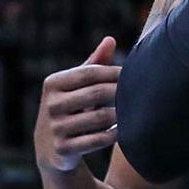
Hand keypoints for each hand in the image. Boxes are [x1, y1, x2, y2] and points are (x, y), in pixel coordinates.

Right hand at [35, 38, 120, 173]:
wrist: (51, 149)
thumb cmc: (71, 108)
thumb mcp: (76, 86)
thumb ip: (93, 64)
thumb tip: (110, 39)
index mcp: (53, 83)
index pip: (89, 73)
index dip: (114, 72)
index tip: (132, 74)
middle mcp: (50, 105)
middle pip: (97, 93)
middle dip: (120, 92)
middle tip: (138, 93)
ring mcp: (55, 128)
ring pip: (100, 118)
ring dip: (120, 114)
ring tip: (132, 111)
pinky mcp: (63, 149)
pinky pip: (98, 140)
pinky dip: (114, 135)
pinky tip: (122, 130)